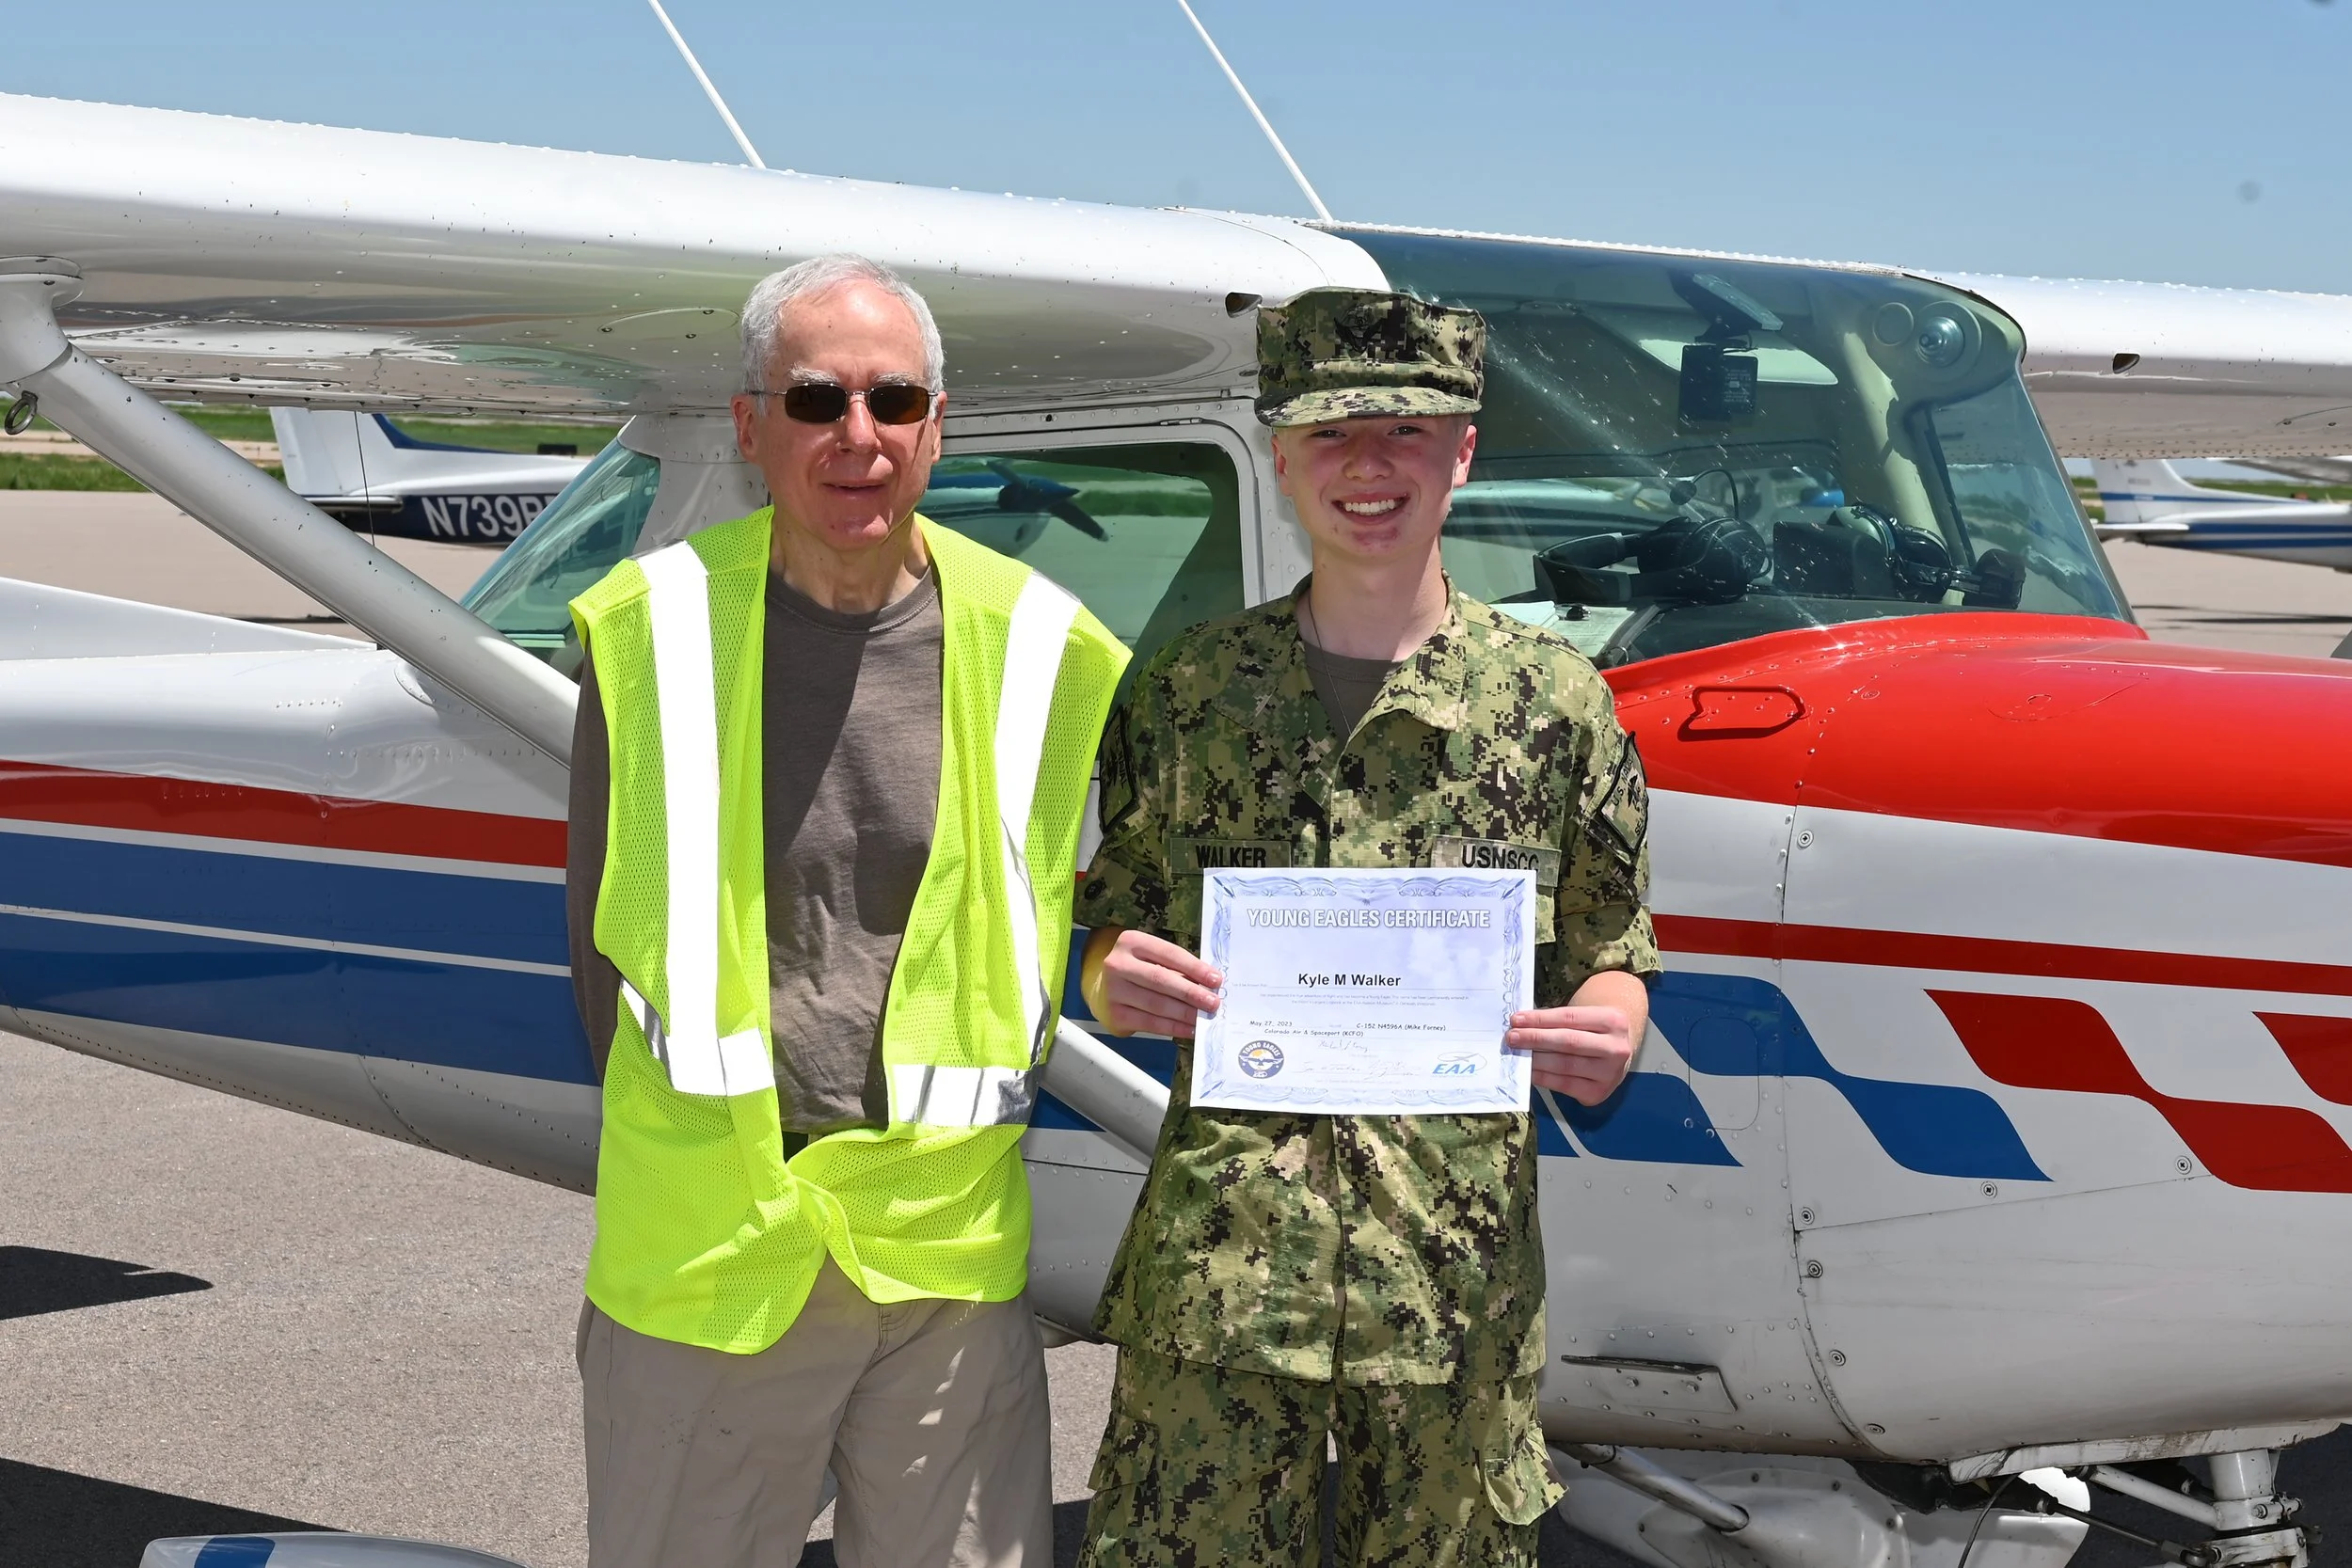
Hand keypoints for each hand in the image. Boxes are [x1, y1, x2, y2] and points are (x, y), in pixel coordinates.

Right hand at [1097, 929, 1222, 1038]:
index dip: (1194, 968)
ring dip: (1184, 1013)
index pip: (1169, 954)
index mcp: (1131, 942)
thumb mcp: (1154, 959)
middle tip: (1212, 1002)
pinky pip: (1149, 1023)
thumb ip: (1177, 968)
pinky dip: (1173, 1027)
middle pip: (1160, 979)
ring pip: (1156, 1004)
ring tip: (1203, 1017)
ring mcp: (1113, 990)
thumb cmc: (1139, 971)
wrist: (1106, 989)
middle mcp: (1118, 964)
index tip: (1216, 980)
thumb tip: (1209, 986)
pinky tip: (1189, 1029)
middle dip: (1191, 993)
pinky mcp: (1115, 1013)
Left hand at [1509, 1004, 1635, 1105]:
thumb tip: (1522, 1026)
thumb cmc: (1593, 1030)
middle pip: (1568, 1042)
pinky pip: (1564, 1085)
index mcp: (1613, 1020)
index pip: (1569, 1018)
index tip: (1516, 1020)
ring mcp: (1609, 1074)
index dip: (1540, 1019)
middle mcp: (1616, 1048)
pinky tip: (1529, 1070)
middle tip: (1511, 1037)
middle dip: (1535, 1039)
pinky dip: (1543, 1077)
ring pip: (1565, 1065)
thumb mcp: (1586, 1017)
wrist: (1618, 1053)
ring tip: (1516, 1053)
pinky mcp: (1598, 1093)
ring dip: (1536, 1059)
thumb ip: (1558, 1021)